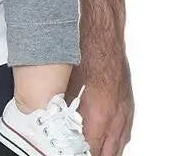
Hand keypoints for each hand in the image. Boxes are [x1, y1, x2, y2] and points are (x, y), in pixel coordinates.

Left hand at [68, 37, 133, 154]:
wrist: (103, 37)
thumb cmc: (86, 55)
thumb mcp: (68, 87)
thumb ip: (63, 110)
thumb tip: (53, 123)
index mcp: (99, 114)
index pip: (91, 150)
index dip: (80, 154)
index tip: (71, 152)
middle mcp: (115, 117)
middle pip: (107, 153)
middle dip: (94, 154)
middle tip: (82, 152)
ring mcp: (124, 112)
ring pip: (118, 146)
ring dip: (104, 151)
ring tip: (91, 151)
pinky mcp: (128, 106)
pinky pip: (124, 133)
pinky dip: (114, 141)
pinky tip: (106, 140)